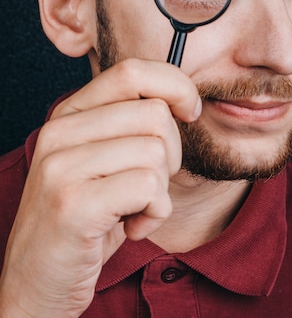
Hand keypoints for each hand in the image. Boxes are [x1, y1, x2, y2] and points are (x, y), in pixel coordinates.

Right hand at [0, 58, 200, 316]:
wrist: (38, 283)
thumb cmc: (88, 217)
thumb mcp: (105, 159)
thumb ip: (131, 123)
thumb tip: (183, 96)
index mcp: (70, 113)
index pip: (133, 71)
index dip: (175, 85)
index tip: (190, 111)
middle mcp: (60, 131)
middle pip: (155, 114)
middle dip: (171, 153)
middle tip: (148, 184)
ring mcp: (61, 167)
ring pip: (156, 152)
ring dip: (160, 189)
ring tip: (134, 208)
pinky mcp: (73, 204)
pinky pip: (149, 187)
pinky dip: (155, 212)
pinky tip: (132, 227)